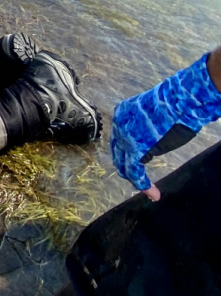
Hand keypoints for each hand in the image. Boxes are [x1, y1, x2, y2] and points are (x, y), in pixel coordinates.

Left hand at [110, 50, 220, 200]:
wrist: (177, 101)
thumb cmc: (172, 104)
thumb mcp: (151, 112)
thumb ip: (145, 125)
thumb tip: (150, 138)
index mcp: (122, 112)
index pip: (120, 137)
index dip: (126, 150)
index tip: (133, 160)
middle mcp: (119, 125)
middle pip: (118, 151)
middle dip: (126, 166)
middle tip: (136, 178)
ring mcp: (125, 138)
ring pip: (125, 164)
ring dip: (135, 178)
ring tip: (147, 188)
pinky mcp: (136, 150)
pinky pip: (135, 172)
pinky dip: (144, 185)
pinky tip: (153, 193)